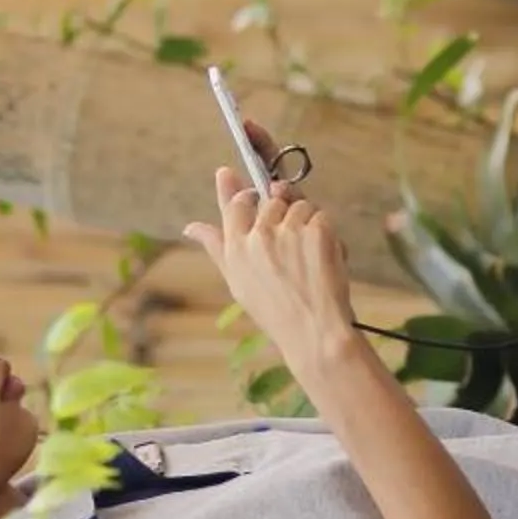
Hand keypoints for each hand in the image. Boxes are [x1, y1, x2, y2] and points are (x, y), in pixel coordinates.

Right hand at [184, 130, 355, 364]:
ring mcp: (288, 231)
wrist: (313, 331)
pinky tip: (323, 259)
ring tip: (308, 258)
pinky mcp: (316, 230)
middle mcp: (258, 236)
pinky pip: (321, 215)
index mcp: (236, 248)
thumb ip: (216, 246)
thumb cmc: (275, 311)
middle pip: (271, 200)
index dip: (242, 191)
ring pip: (300, 205)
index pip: (234, 203)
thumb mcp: (236, 281)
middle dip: (284, 215)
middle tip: (292, 248)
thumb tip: (191, 227)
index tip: (247, 187)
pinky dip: (326, 233)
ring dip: (307, 224)